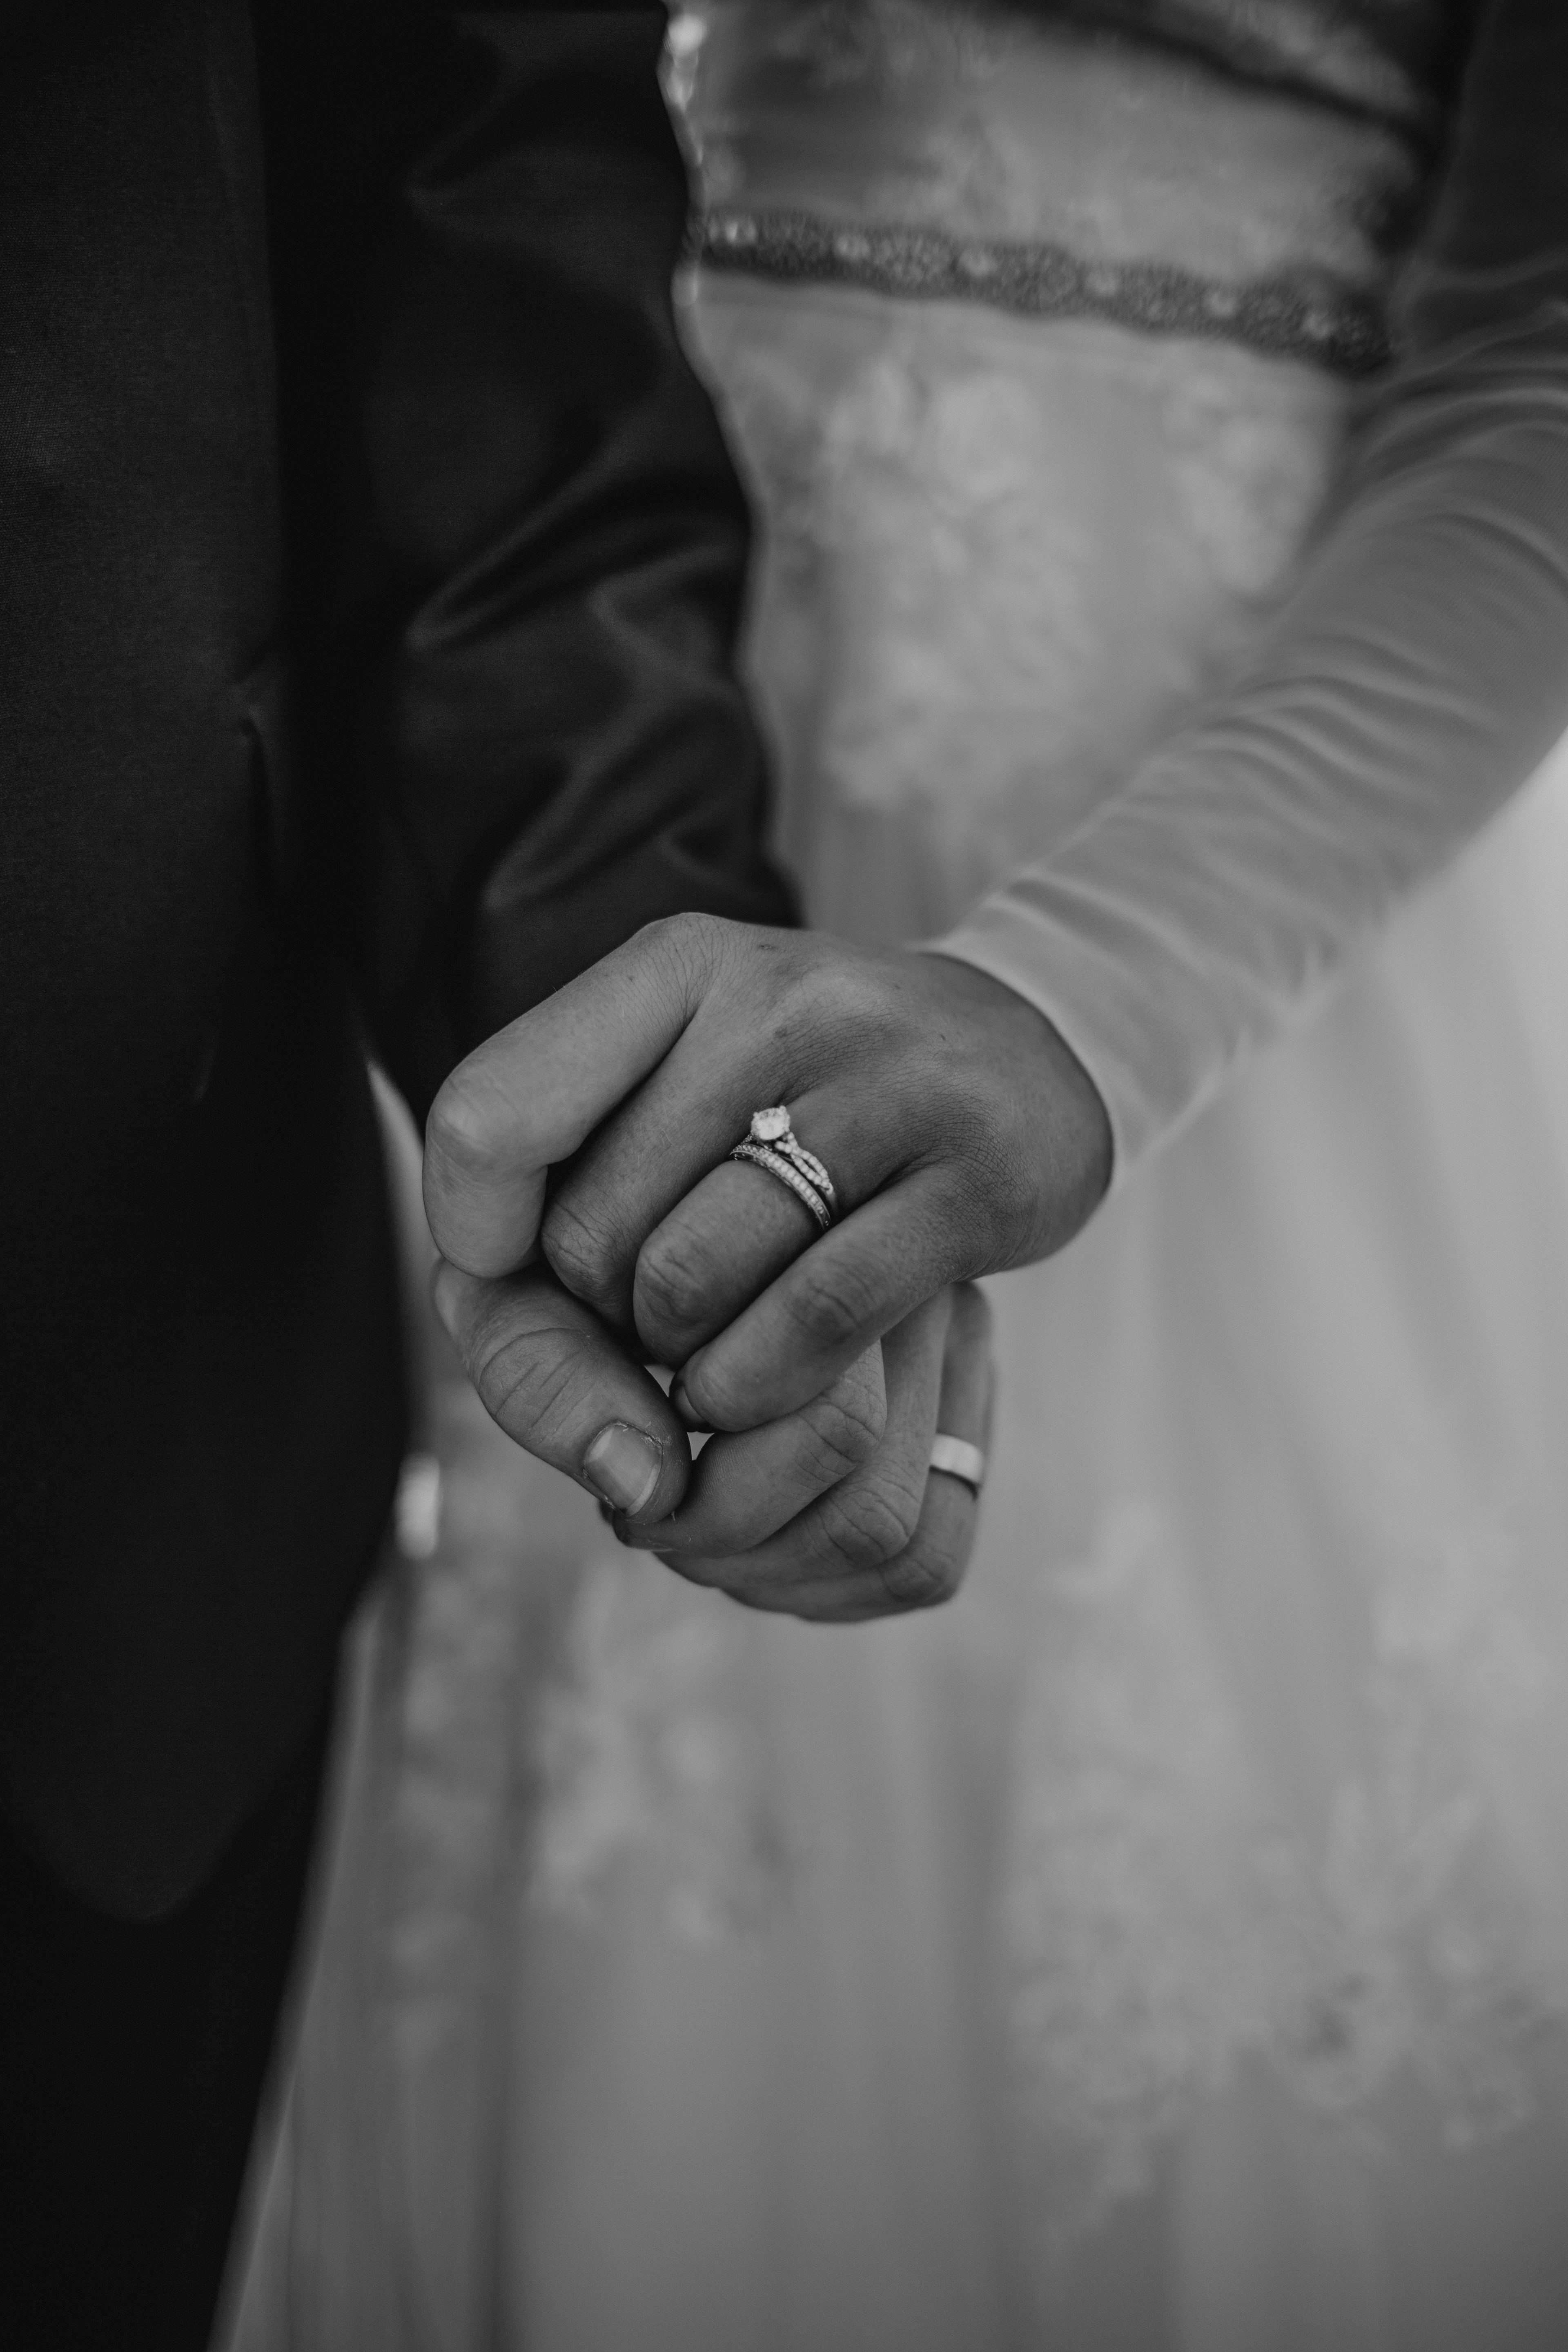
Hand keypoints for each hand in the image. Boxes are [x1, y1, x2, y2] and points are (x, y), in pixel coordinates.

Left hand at [425, 913, 1110, 1613]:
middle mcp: (776, 1002)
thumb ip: (550, 1198)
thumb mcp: (676, 1087)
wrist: (1030, 1055)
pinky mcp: (972, 1180)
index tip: (514, 1269)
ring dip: (683, 1362)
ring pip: (688, 1284)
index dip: (472, 1233)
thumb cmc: (807, 1097)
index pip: (486, 1119)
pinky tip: (768, 1380)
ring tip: (714, 1350)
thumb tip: (507, 1347)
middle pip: (587, 1234)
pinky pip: (810, 1323)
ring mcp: (886, 1084)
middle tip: (662, 1313)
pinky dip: (762, 1384)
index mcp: (675, 967)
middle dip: (603, 1316)